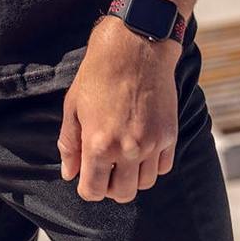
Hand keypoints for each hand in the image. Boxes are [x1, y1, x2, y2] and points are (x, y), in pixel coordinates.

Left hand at [57, 15, 181, 202]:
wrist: (134, 46)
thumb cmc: (99, 73)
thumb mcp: (74, 106)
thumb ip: (70, 144)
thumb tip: (69, 174)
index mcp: (99, 144)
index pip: (93, 191)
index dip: (87, 187)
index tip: (87, 177)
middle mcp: (128, 149)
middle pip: (122, 194)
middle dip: (110, 186)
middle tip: (105, 168)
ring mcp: (152, 143)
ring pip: (145, 183)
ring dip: (132, 176)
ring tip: (123, 157)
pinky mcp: (170, 134)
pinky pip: (163, 167)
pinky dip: (153, 164)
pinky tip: (142, 146)